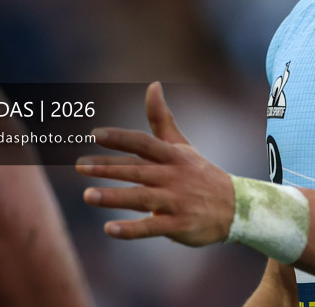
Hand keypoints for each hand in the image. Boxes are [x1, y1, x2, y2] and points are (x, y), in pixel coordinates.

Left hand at [77, 81, 235, 246]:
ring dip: (114, 197)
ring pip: (141, 198)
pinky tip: (110, 229)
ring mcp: (176, 201)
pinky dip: (131, 229)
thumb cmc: (200, 174)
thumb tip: (153, 84)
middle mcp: (173, 177)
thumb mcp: (182, 146)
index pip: (143, 143)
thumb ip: (162, 118)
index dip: (120, 138)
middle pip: (136, 170)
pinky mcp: (178, 225)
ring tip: (88, 195)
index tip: (95, 134)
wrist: (235, 208)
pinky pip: (152, 227)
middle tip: (79, 166)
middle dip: (107, 168)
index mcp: (172, 156)